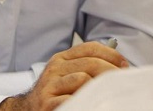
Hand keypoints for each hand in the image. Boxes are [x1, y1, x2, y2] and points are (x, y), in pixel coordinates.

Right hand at [0, 41, 128, 110]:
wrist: (28, 109)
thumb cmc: (54, 93)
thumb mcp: (66, 74)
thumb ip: (86, 66)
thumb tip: (119, 65)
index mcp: (61, 58)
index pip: (90, 47)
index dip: (111, 55)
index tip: (125, 65)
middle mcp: (55, 68)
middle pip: (90, 63)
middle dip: (111, 72)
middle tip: (123, 81)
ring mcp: (50, 86)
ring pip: (83, 79)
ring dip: (99, 87)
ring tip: (108, 94)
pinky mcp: (48, 104)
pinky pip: (73, 99)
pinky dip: (86, 101)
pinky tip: (93, 103)